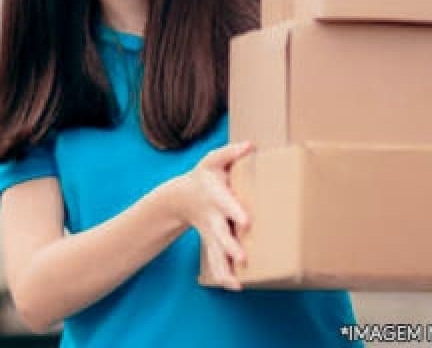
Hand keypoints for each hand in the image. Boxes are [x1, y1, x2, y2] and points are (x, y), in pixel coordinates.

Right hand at [176, 141, 254, 290]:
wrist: (181, 197)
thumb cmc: (205, 176)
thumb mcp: (215, 160)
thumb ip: (232, 152)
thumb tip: (251, 145)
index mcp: (215, 195)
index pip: (225, 203)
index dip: (235, 211)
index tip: (247, 222)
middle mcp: (212, 217)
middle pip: (220, 234)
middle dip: (230, 247)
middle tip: (242, 258)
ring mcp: (210, 233)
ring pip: (215, 254)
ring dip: (224, 269)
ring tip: (236, 284)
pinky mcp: (211, 243)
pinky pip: (215, 263)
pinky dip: (223, 276)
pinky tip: (235, 287)